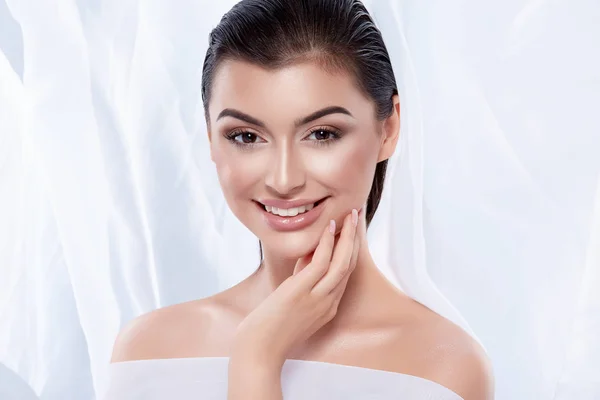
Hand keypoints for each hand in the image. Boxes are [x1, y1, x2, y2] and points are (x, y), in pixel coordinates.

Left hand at [230, 207, 366, 368]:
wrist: (258, 353)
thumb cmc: (270, 331)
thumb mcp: (293, 303)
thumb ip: (302, 281)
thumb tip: (307, 256)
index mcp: (328, 308)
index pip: (345, 274)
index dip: (350, 250)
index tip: (351, 231)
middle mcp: (328, 303)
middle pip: (349, 266)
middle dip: (355, 239)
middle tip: (356, 217)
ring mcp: (317, 299)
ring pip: (342, 262)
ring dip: (348, 236)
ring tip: (350, 215)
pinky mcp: (301, 292)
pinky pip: (321, 263)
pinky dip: (327, 243)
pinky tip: (329, 227)